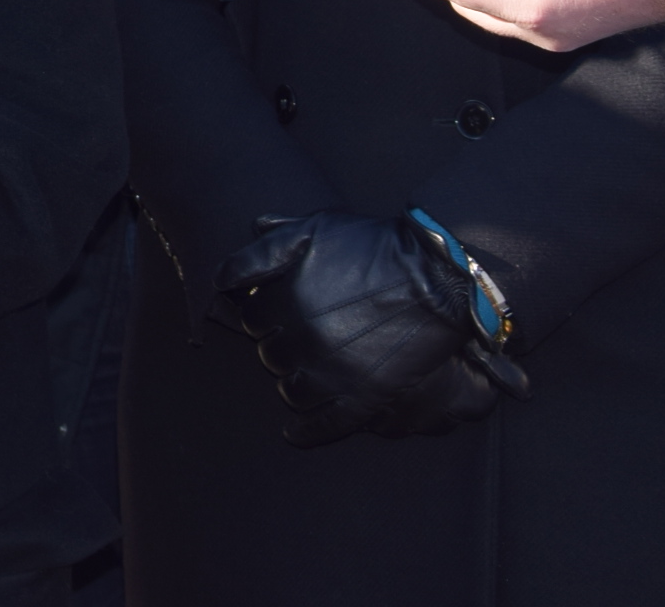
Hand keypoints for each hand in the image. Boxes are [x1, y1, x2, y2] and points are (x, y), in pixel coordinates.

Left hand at [217, 212, 529, 446]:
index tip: (277, 312)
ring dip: (293, 382)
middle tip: (300, 336)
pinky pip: (325, 427)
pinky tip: (293, 434)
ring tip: (306, 371)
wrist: (438, 274)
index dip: (262, 314)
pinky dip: (306, 433)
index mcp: (286, 299)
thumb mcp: (314, 230)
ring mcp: (334, 372)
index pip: (250, 319)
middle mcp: (303, 339)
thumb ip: (265, 250)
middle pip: (269, 355)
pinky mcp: (364, 399)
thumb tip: (226, 277)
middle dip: (279, 345)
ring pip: (290, 391)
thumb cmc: (374, 246)